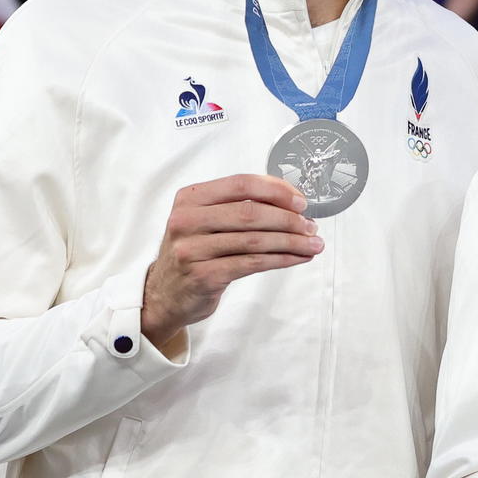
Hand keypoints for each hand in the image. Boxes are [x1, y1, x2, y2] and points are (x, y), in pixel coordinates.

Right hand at [140, 173, 322, 350]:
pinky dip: (281, 259)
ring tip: (313, 243)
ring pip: (254, 240)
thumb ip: (238, 206)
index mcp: (190, 198)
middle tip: (311, 226)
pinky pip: (252, 264)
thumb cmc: (193, 252)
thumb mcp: (204, 221)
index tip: (300, 201)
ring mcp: (192, 249)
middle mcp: (187, 220)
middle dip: (288, 219)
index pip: (241, 184)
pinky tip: (297, 258)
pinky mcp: (203, 276)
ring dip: (291, 241)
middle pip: (250, 213)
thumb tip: (291, 202)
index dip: (276, 190)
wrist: (164, 293)